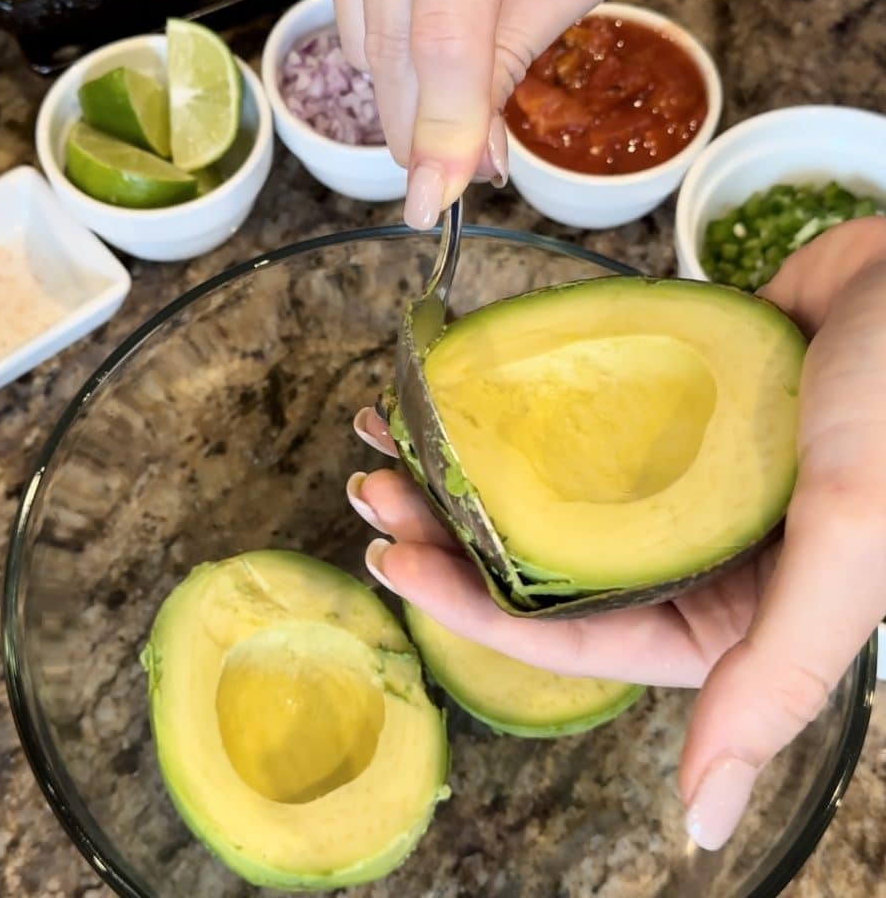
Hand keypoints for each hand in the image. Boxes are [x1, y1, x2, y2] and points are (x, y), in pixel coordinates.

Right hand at [314, 0, 641, 227]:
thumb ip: (521, 40)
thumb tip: (473, 150)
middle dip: (418, 127)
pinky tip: (429, 29)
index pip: (442, 30)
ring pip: (356, 29)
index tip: (437, 201)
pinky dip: (386, 38)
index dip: (439, 129)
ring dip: (403, 89)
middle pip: (387, 41)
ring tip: (456, 92)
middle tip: (457, 170)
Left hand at [345, 216, 885, 850]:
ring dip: (462, 467)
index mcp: (726, 616)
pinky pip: (563, 417)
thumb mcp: (850, 544)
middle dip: (448, 533)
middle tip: (372, 490)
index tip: (390, 563)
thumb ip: (774, 678)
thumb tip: (704, 823)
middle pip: (541, 564)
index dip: (470, 609)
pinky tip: (450, 386)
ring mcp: (667, 480)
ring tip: (386, 434)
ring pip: (541, 491)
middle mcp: (687, 555)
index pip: (570, 639)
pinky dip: (504, 406)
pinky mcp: (658, 411)